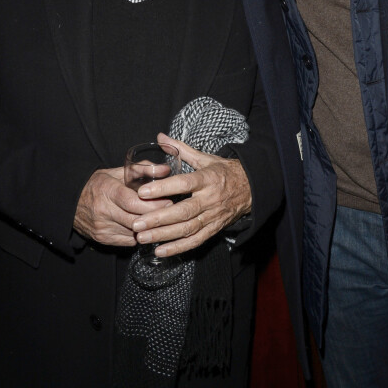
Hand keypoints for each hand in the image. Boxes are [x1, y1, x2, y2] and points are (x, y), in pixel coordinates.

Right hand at [73, 166, 172, 246]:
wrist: (71, 203)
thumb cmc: (97, 184)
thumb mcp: (116, 172)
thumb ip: (142, 169)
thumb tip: (165, 170)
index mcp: (107, 190)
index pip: (132, 201)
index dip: (152, 204)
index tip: (168, 201)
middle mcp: (103, 210)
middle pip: (135, 219)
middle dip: (156, 217)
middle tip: (171, 212)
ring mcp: (102, 227)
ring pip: (134, 232)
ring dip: (149, 228)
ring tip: (161, 220)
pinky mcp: (102, 239)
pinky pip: (128, 240)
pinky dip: (139, 235)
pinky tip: (146, 227)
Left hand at [131, 133, 251, 256]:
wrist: (251, 188)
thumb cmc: (224, 172)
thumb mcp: (204, 158)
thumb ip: (180, 149)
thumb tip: (160, 137)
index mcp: (208, 178)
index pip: (184, 184)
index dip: (163, 188)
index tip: (142, 191)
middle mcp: (210, 199)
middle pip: (183, 211)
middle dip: (158, 219)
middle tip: (137, 222)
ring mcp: (213, 216)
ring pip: (187, 229)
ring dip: (163, 235)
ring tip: (142, 237)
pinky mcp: (215, 229)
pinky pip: (196, 241)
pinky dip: (178, 248)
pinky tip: (159, 250)